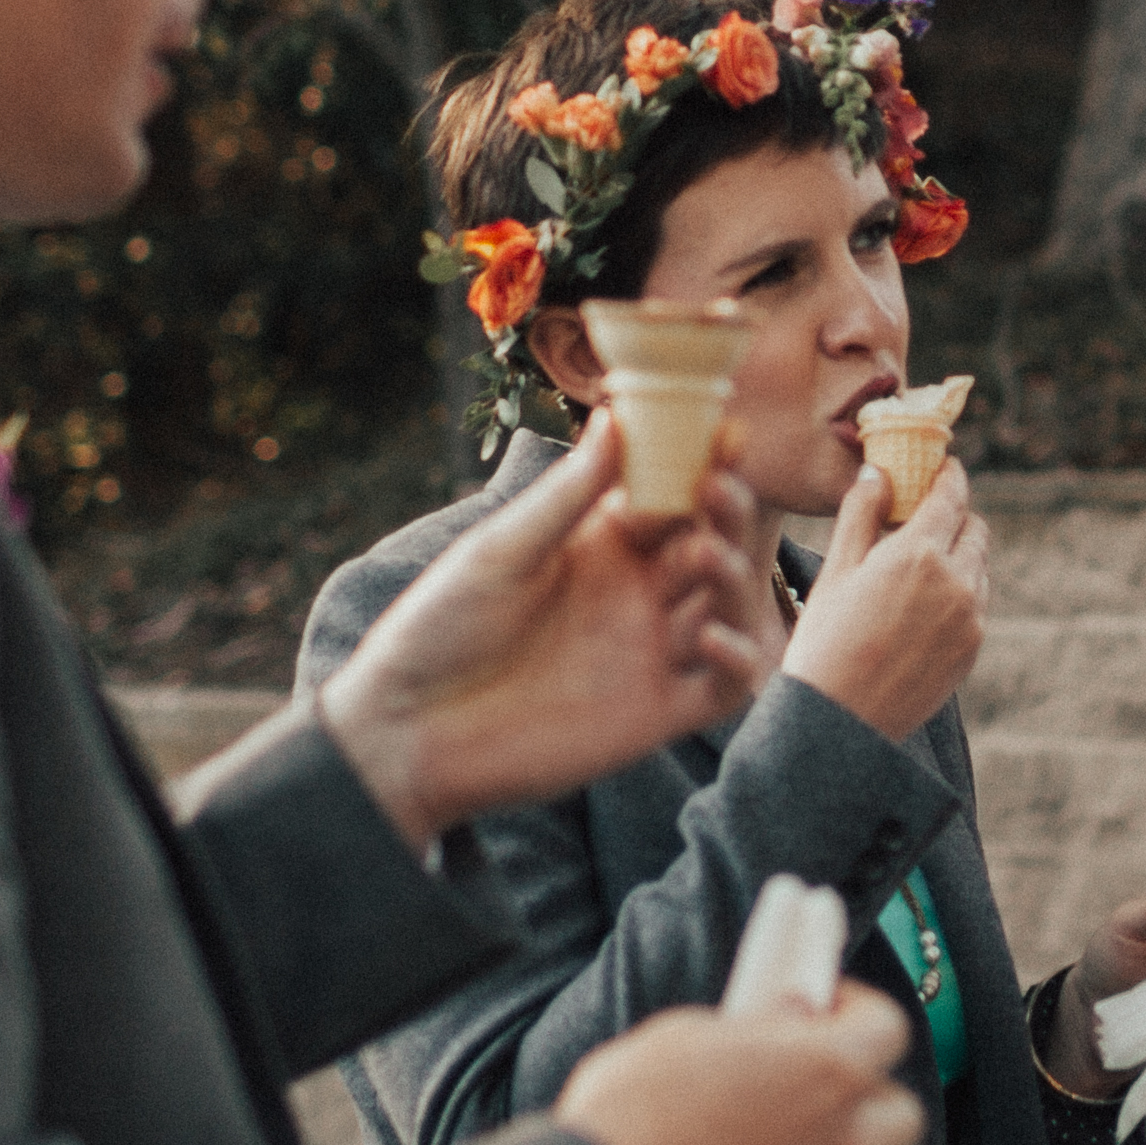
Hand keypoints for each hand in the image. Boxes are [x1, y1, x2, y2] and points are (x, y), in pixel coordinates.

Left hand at [321, 438, 775, 848]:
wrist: (408, 731)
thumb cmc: (440, 629)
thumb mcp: (502, 550)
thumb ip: (567, 494)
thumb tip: (617, 413)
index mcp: (601, 544)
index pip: (672, 494)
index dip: (704, 464)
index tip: (725, 431)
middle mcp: (636, 594)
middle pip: (712, 542)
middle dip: (728, 513)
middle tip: (720, 491)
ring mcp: (650, 653)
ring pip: (729, 607)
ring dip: (736, 577)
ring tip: (709, 557)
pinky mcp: (656, 715)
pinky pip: (724, 689)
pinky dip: (738, 660)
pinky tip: (710, 637)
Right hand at [554, 996, 930, 1144]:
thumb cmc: (628, 1116)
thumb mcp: (684, 1037)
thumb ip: (754, 1027)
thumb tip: (786, 1018)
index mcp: (826, 1070)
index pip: (889, 1027)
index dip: (858, 1009)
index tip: (823, 1007)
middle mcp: (842, 1142)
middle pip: (900, 1113)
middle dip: (867, 1094)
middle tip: (813, 1080)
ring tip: (776, 1139)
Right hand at [784, 456, 986, 741]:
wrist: (840, 723)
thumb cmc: (824, 643)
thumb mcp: (836, 572)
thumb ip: (861, 515)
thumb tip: (879, 472)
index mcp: (917, 553)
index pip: (951, 495)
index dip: (949, 475)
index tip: (942, 467)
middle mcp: (955, 581)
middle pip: (974, 528)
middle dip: (954, 516)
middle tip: (925, 517)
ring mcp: (970, 618)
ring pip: (979, 567)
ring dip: (959, 555)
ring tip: (919, 566)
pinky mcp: (973, 648)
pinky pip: (977, 604)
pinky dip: (960, 592)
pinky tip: (922, 606)